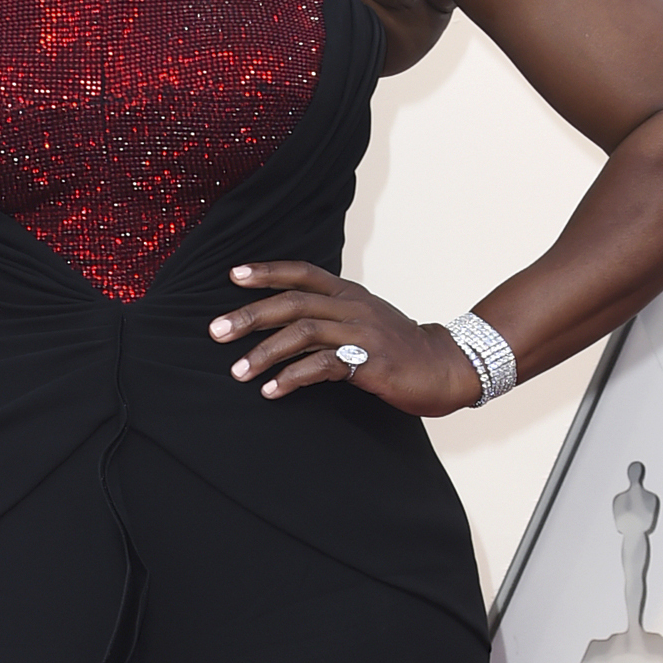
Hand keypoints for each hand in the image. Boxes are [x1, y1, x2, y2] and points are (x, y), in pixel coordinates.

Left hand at [208, 262, 481, 415]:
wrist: (446, 367)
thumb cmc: (399, 349)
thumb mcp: (364, 321)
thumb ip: (331, 317)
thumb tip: (286, 324)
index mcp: (350, 294)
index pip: (303, 272)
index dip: (268, 272)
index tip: (233, 276)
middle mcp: (353, 307)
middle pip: (293, 302)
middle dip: (250, 315)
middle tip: (216, 331)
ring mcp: (363, 334)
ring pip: (303, 332)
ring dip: (264, 352)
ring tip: (237, 371)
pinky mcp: (370, 363)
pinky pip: (323, 365)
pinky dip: (293, 377)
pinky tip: (272, 390)